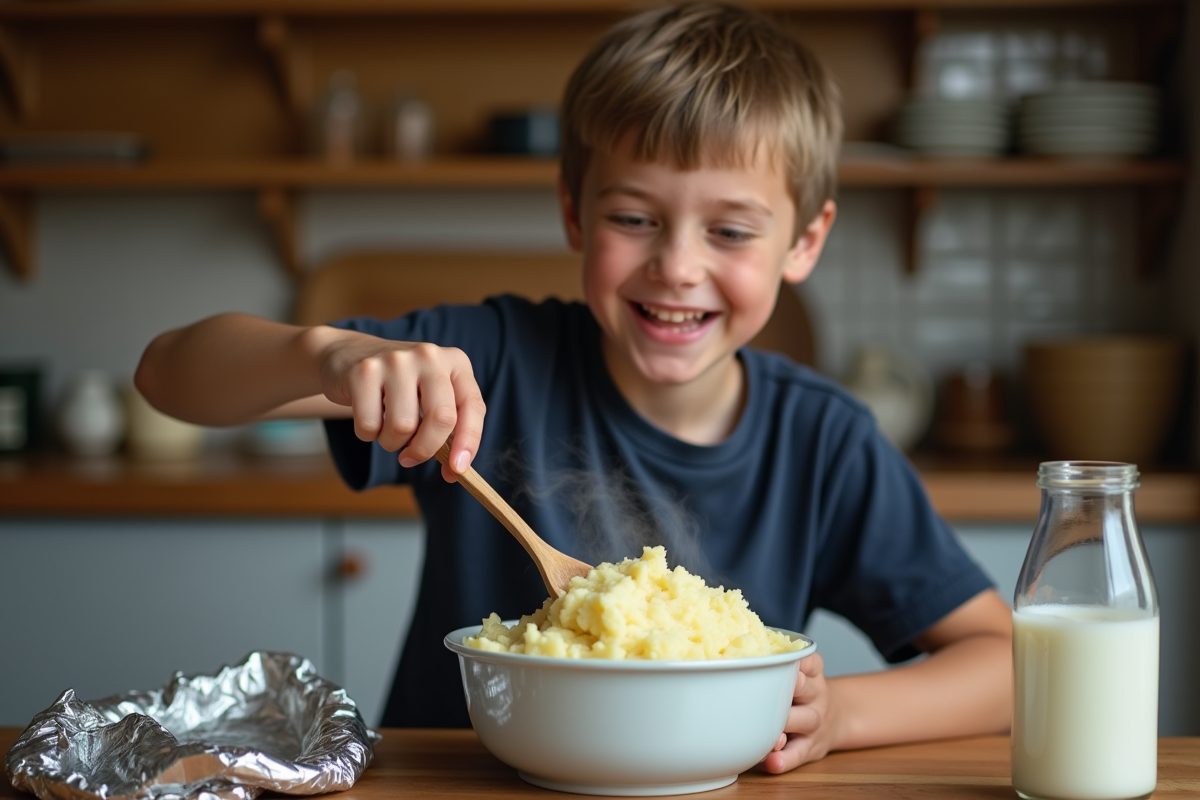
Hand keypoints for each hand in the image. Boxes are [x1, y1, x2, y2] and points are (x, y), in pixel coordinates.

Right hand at [314, 330, 485, 480]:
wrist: (349, 355)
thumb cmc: (399, 386)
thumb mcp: (431, 397)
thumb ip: (447, 429)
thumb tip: (456, 471)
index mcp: (456, 362)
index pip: (472, 406)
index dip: (469, 442)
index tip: (458, 470)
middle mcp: (429, 356)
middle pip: (441, 418)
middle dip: (426, 449)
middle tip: (410, 459)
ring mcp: (396, 361)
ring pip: (403, 426)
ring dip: (392, 442)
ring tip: (386, 428)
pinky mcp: (365, 371)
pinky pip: (369, 424)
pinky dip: (367, 433)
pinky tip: (368, 415)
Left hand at [759, 652, 836, 772]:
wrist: (837, 720)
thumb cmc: (804, 693)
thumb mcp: (803, 673)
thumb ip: (778, 667)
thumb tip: (734, 660)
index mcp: (812, 673)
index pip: (810, 662)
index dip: (798, 661)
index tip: (783, 659)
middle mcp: (817, 695)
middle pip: (807, 690)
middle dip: (792, 688)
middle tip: (773, 687)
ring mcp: (815, 722)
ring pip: (804, 721)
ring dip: (785, 724)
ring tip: (771, 729)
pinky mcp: (811, 747)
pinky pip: (799, 753)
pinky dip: (785, 759)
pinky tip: (772, 761)